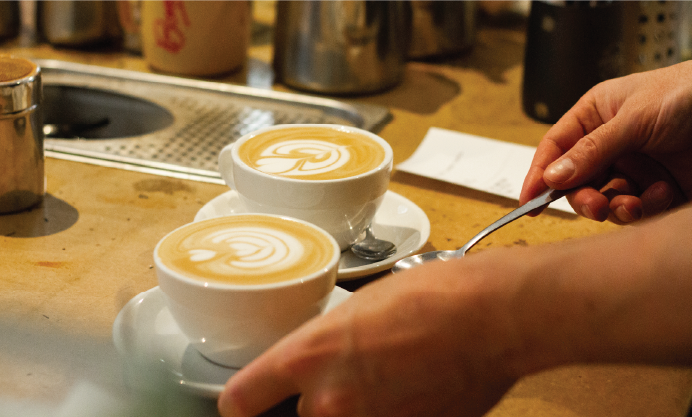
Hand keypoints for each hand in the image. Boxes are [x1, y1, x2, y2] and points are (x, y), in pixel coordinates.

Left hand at [217, 259, 521, 416]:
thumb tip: (315, 368)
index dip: (240, 404)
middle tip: (345, 377)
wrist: (492, 317)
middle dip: (311, 402)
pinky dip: (387, 414)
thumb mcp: (358, 308)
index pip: (239, 401)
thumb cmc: (431, 296)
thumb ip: (323, 347)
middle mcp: (329, 402)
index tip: (248, 403)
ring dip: (352, 410)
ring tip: (386, 381)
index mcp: (308, 356)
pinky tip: (409, 392)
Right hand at [520, 61, 691, 223]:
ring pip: (605, 199)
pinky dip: (645, 207)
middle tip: (594, 207)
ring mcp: (635, 166)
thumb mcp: (633, 119)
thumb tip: (552, 177)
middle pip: (577, 182)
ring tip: (630, 204)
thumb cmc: (687, 94)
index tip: (528, 202)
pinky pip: (638, 208)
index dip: (539, 175)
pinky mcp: (659, 188)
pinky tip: (661, 192)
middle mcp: (611, 144)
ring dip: (614, 207)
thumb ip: (592, 150)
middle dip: (583, 198)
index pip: (556, 148)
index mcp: (596, 116)